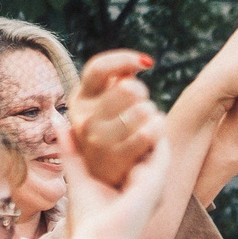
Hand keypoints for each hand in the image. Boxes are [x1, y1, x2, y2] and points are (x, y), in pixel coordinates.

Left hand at [60, 99, 173, 238]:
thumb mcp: (80, 178)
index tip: (117, 90)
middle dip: (141, 108)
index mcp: (133, 176)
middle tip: (130, 83)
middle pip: (150, 132)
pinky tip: (142, 106)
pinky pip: (160, 142)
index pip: (137, 138)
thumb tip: (60, 124)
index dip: (128, 113)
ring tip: (137, 91)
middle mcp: (148, 175)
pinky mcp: (156, 179)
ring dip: (148, 112)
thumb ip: (73, 153)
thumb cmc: (90, 222)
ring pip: (158, 133)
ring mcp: (155, 177)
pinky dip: (153, 124)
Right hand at [68, 50, 157, 187]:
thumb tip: (140, 63)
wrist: (106, 179)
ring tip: (149, 120)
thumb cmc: (114, 132)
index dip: (125, 58)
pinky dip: (156, 129)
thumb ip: (120, 79)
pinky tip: (157, 128)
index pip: (99, 67)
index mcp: (80, 98)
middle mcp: (82, 117)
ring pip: (140, 110)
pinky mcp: (112, 159)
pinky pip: (145, 135)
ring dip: (151, 112)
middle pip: (127, 88)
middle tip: (143, 105)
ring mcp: (94, 139)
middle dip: (142, 93)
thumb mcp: (109, 103)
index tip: (148, 63)